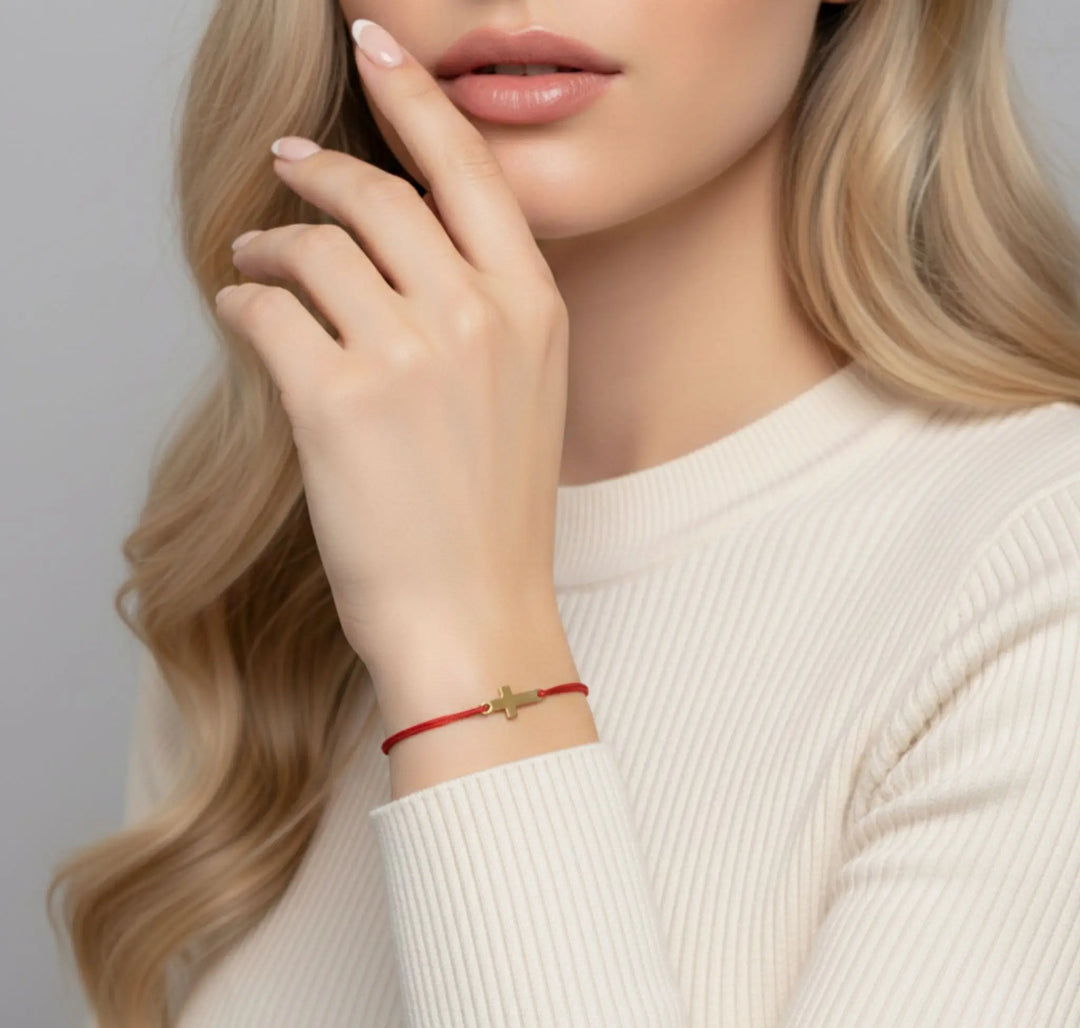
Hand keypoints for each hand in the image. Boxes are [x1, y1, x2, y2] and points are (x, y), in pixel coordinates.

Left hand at [214, 22, 569, 675]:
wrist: (474, 614)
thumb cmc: (494, 516)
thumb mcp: (526, 397)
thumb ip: (486, 312)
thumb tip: (405, 250)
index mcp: (534, 311)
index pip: (470, 170)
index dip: (416, 97)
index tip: (378, 47)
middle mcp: (477, 318)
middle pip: (379, 196)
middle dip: (324, 174)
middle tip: (289, 167)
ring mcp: (408, 357)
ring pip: (313, 249)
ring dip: (271, 245)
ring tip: (255, 260)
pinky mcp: (335, 401)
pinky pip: (267, 312)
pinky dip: (245, 303)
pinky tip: (245, 314)